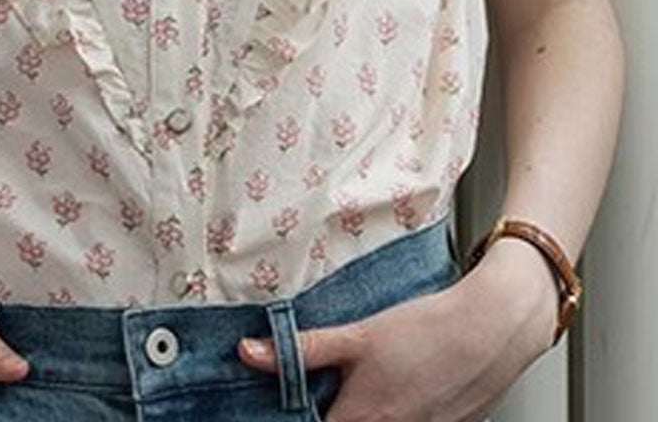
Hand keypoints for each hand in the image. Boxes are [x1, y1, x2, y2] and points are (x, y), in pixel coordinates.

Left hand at [236, 246, 556, 421]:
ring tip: (367, 380)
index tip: (283, 402)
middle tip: (330, 383)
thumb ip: (303, 349)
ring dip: (363, 408)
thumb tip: (248, 353)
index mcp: (361, 420)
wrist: (492, 328)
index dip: (298, 415)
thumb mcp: (357, 336)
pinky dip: (398, 408)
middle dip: (330, 408)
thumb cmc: (426, 330)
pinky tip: (403, 382)